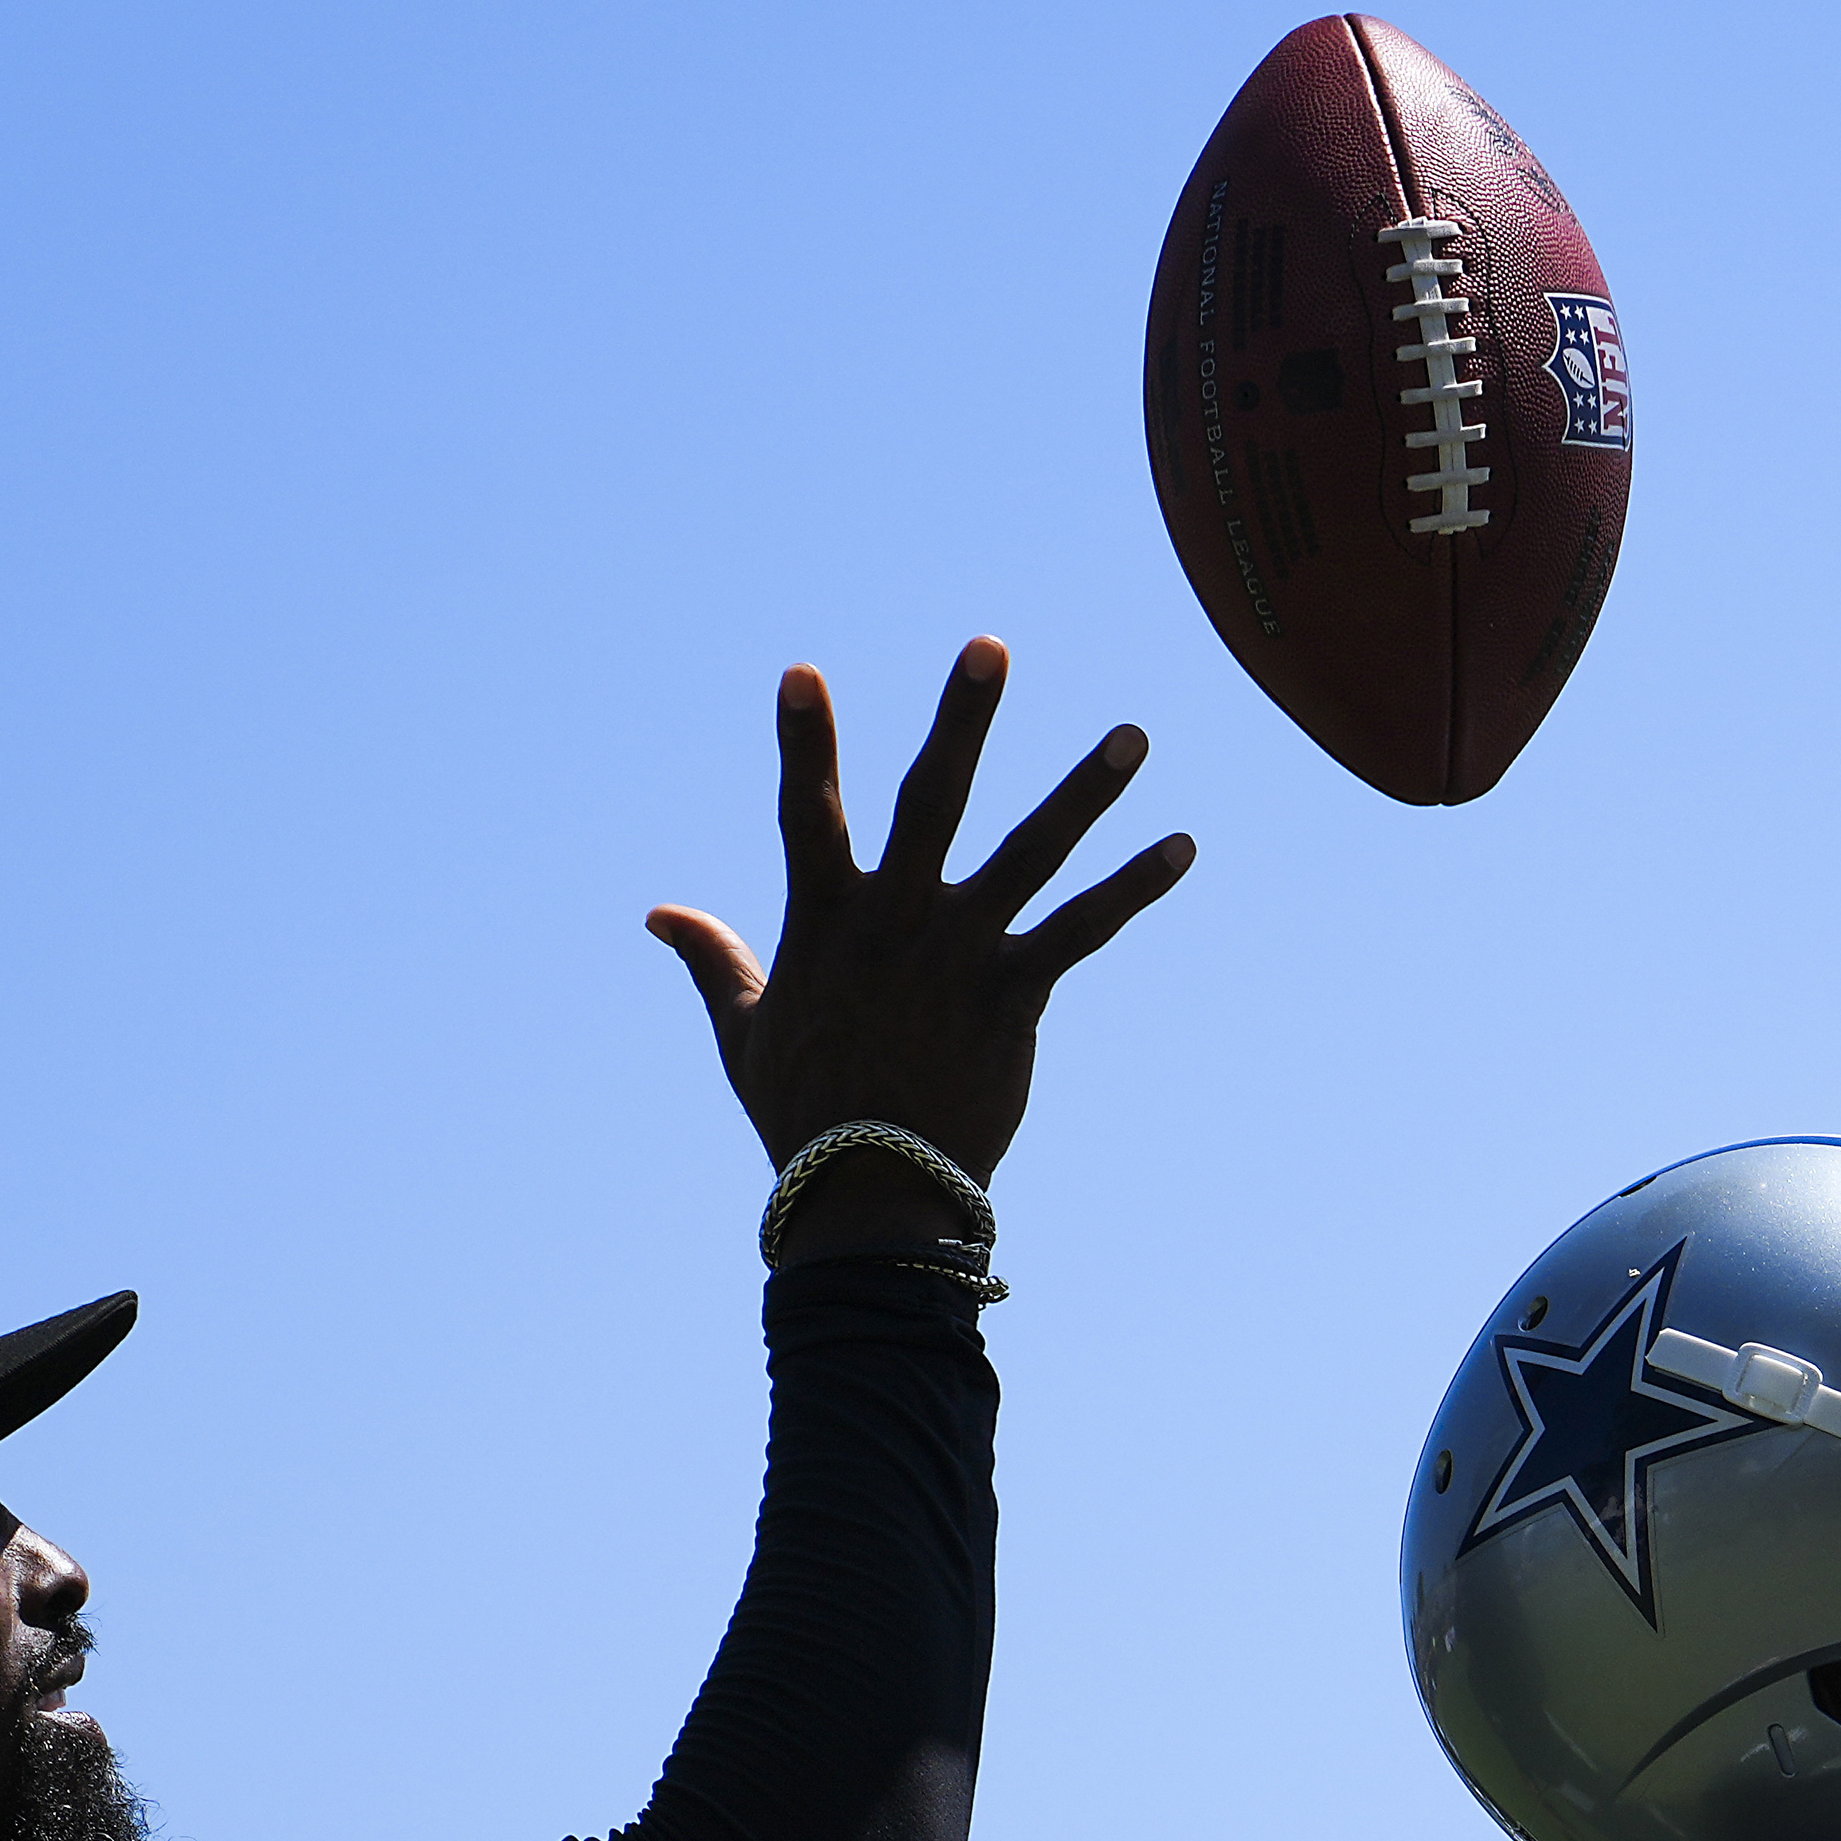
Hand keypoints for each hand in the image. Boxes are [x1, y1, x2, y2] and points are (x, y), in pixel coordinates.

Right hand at [648, 638, 1192, 1256]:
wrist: (871, 1192)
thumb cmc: (802, 1112)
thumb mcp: (742, 1031)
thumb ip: (713, 960)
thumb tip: (657, 915)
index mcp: (824, 920)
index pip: (808, 815)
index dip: (804, 744)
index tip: (801, 673)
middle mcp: (897, 920)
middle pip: (931, 801)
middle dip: (962, 722)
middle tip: (990, 648)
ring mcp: (960, 952)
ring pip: (1031, 853)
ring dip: (1086, 791)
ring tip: (1135, 734)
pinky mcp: (1014, 993)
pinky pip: (1083, 929)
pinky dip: (1133, 887)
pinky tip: (1183, 845)